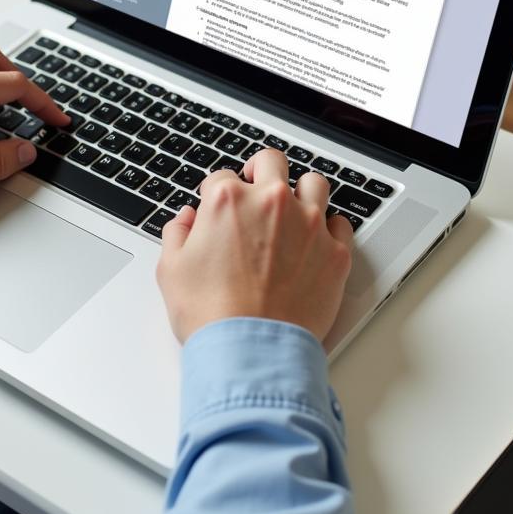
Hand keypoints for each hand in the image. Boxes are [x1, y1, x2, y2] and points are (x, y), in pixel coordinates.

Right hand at [156, 149, 353, 343]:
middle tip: (256, 188)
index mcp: (228, 200)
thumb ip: (177, 234)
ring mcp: (308, 225)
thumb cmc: (211, 315)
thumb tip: (186, 220)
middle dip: (260, 170)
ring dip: (301, 191)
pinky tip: (315, 240)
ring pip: (314, 183)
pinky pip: (340, 223)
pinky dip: (328, 227)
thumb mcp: (171, 270)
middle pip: (271, 161)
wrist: (250, 352)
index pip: (221, 177)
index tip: (217, 209)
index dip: (215, 193)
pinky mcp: (335, 252)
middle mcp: (272, 203)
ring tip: (292, 208)